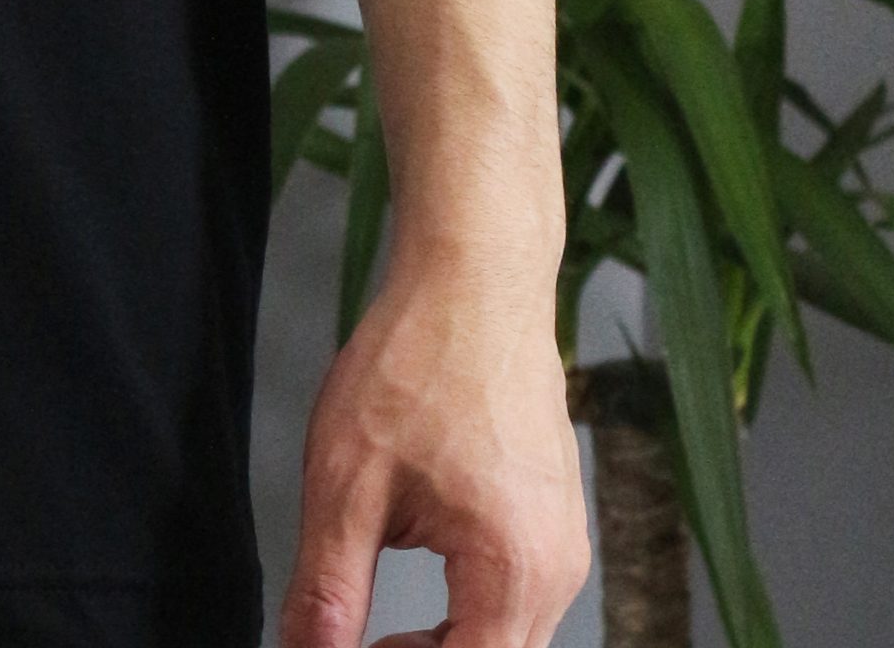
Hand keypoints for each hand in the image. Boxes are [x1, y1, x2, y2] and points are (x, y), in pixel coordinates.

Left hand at [280, 246, 589, 647]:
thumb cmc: (418, 362)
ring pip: (505, 632)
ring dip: (443, 639)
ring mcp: (562, 543)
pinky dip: (465, 604)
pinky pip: (515, 592)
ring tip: (373, 621)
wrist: (474, 282)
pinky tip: (415, 573)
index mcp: (515, 571)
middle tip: (350, 638)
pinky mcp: (552, 517)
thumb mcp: (348, 479)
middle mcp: (557, 570)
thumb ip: (330, 586)